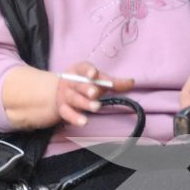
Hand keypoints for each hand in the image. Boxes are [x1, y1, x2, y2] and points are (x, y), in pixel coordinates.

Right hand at [0, 63, 132, 130]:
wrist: (58, 94)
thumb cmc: (85, 84)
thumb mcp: (98, 81)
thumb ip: (114, 83)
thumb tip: (132, 81)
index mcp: (78, 71)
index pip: (82, 68)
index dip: (88, 70)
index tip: (94, 74)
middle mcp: (70, 82)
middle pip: (79, 84)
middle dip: (87, 88)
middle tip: (95, 93)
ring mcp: (65, 95)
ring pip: (74, 99)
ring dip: (84, 103)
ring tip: (96, 107)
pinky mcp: (63, 109)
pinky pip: (68, 113)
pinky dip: (75, 118)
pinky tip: (84, 122)